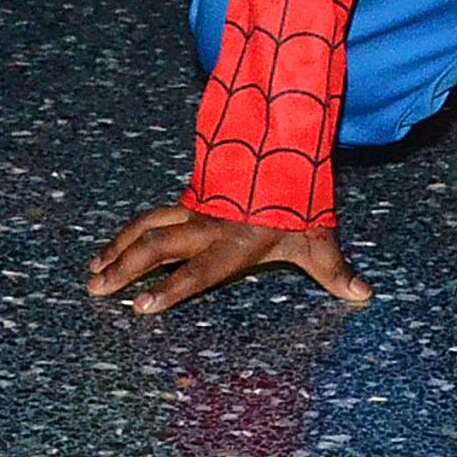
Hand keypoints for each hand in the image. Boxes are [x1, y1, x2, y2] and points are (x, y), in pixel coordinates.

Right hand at [86, 204, 371, 314]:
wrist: (286, 151)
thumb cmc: (300, 205)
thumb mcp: (317, 240)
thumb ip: (335, 271)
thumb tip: (364, 295)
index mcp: (235, 243)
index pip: (199, 271)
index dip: (171, 289)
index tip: (141, 306)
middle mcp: (207, 227)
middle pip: (158, 249)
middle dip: (125, 270)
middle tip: (96, 290)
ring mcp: (194, 213)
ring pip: (146, 229)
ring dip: (117, 251)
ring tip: (91, 273)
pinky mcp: (188, 202)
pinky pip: (150, 218)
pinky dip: (125, 234)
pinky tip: (107, 251)